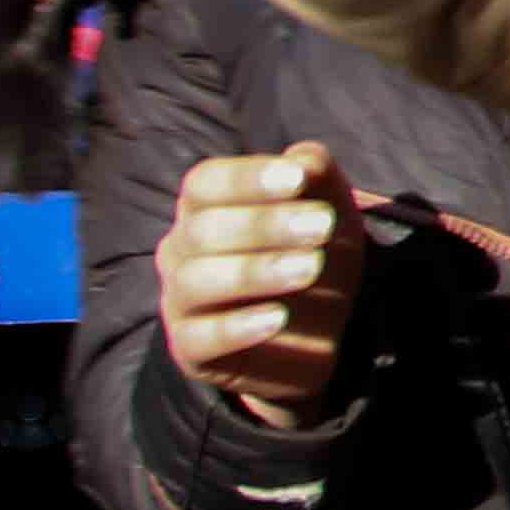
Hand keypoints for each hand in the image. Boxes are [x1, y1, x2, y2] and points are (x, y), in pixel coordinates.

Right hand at [158, 145, 366, 424]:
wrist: (316, 336)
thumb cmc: (312, 257)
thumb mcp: (330, 213)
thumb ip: (317, 177)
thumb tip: (301, 159)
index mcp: (204, 208)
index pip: (203, 182)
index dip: (246, 177)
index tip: (297, 179)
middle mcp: (181, 250)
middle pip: (202, 229)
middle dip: (264, 224)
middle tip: (322, 226)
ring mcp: (179, 301)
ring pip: (195, 280)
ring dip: (255, 271)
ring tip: (311, 268)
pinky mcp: (189, 350)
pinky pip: (198, 337)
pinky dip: (237, 327)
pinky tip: (279, 317)